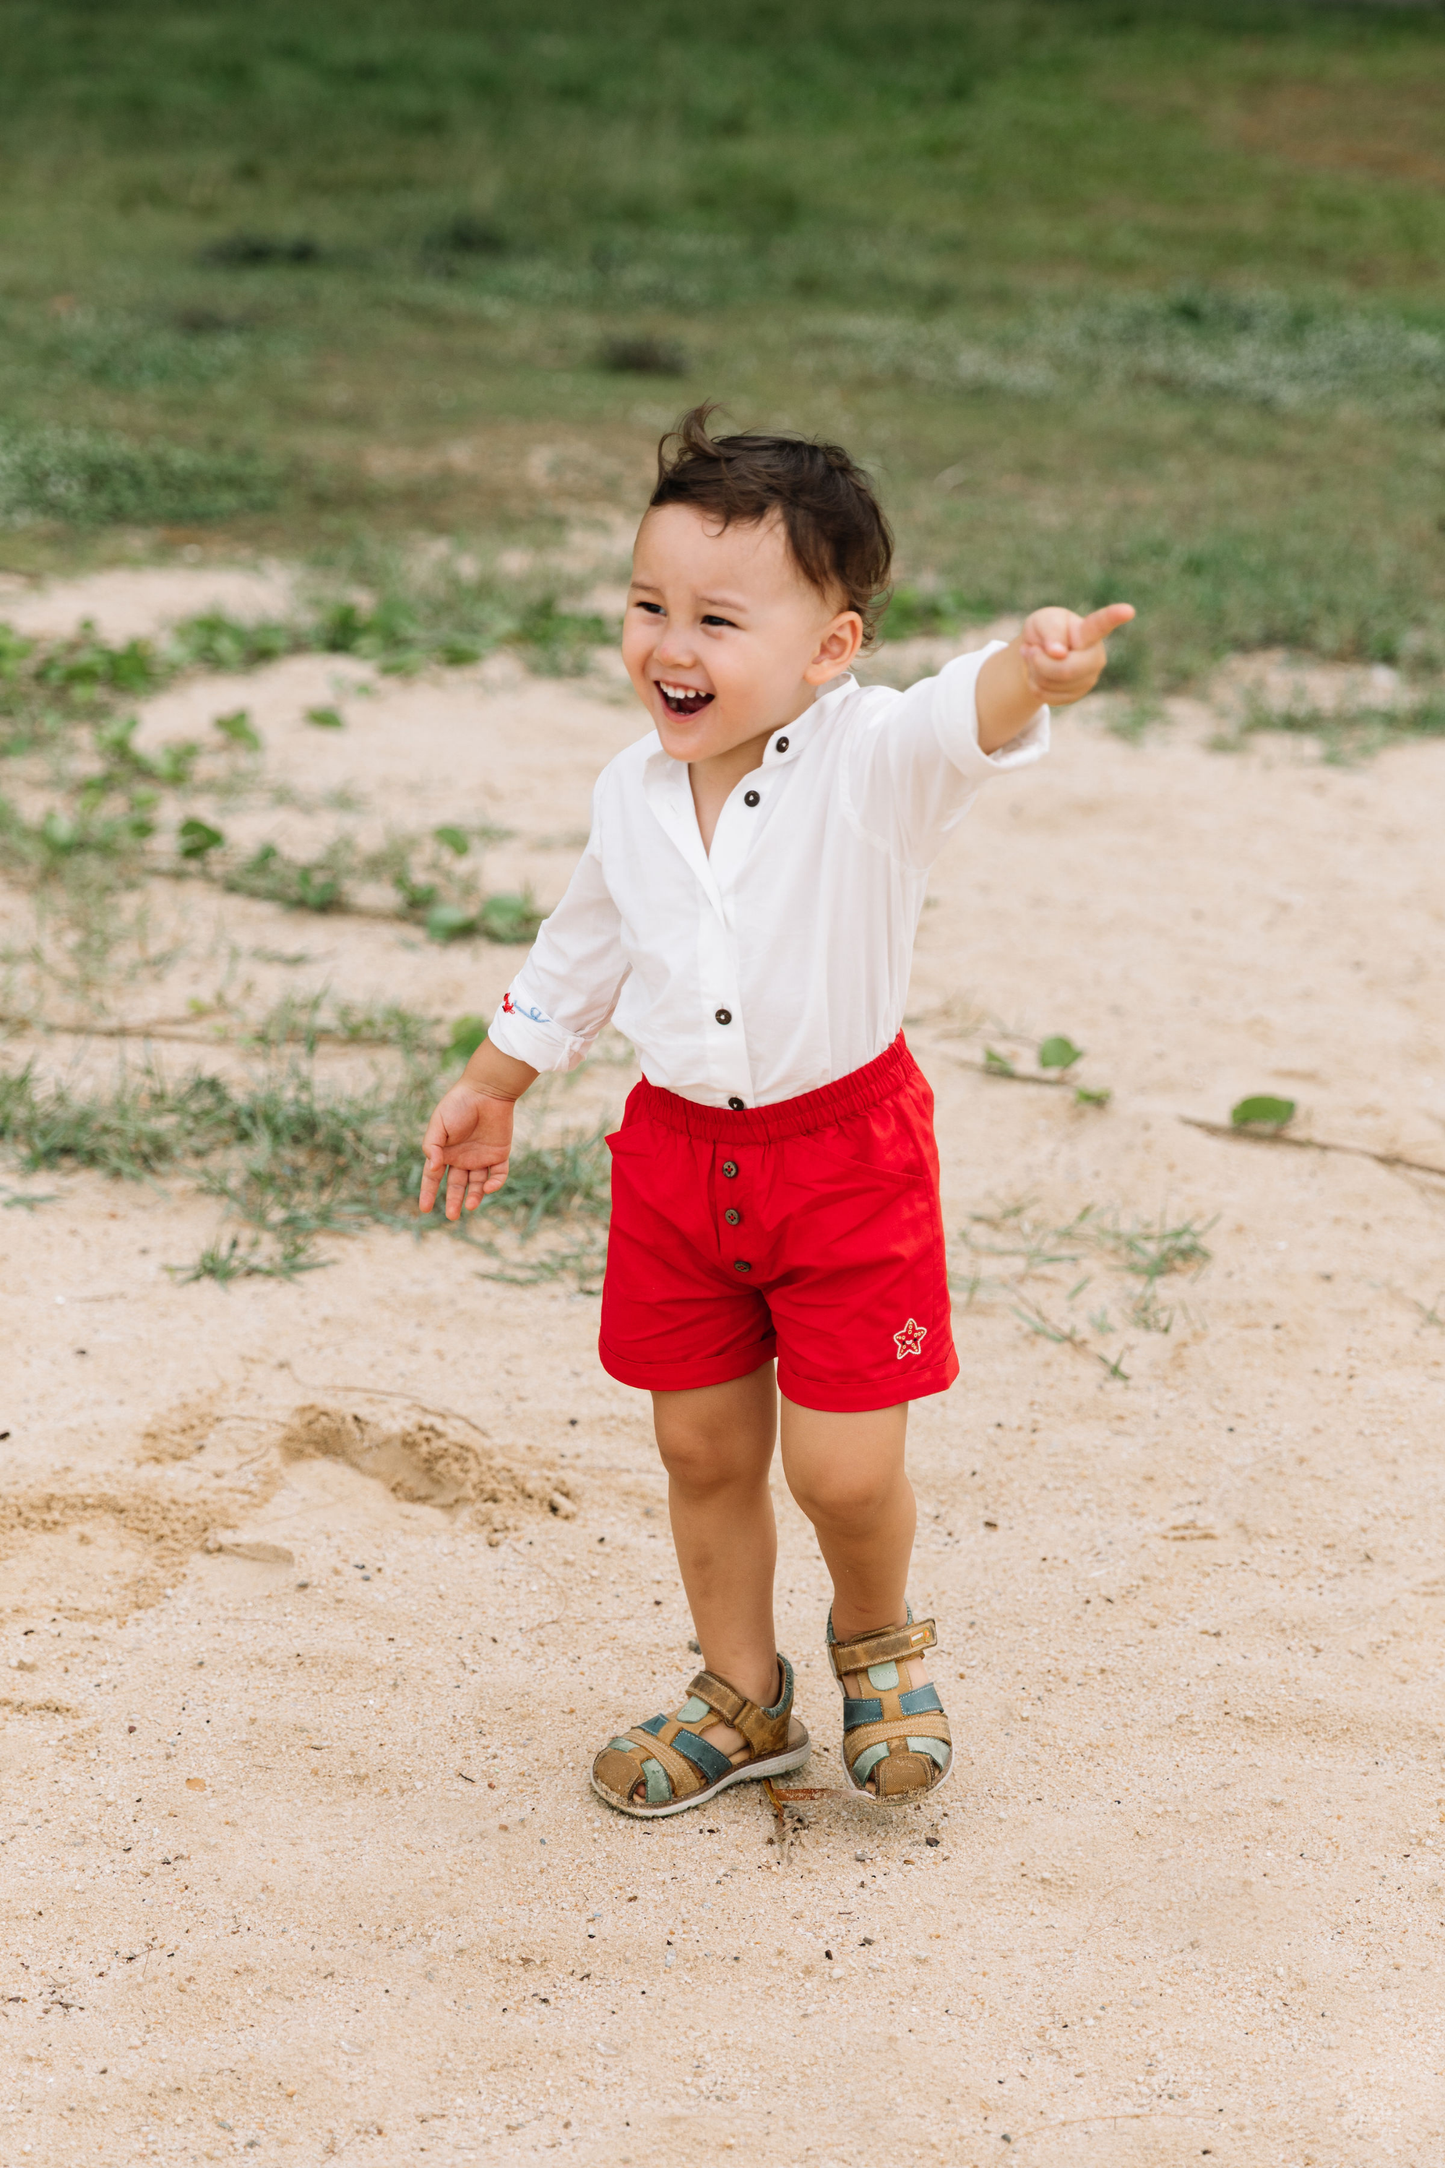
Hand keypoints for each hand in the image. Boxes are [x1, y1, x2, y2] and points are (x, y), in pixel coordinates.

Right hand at [419, 1085, 515, 1219]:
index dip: (428, 1193)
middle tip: (451, 1216)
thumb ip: (432, 1146)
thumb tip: (432, 1169)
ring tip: (469, 1206)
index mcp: (445, 1152)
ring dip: (474, 1196)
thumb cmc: (458, 1104)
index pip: (433, 1177)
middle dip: (453, 1201)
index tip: (424, 1209)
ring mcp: (481, 1158)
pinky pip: (498, 1174)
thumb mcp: (438, 1124)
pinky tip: (488, 1187)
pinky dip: (495, 1184)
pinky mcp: (499, 1154)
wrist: (487, 1090)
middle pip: (456, 1185)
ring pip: (477, 1184)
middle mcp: (462, 1158)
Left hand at [1018, 602, 1134, 705]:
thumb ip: (1050, 630)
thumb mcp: (1041, 621)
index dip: (1114, 616)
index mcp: (1088, 631)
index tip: (1128, 610)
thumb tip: (1059, 653)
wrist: (1039, 653)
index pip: (1102, 624)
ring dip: (1033, 671)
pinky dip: (1033, 685)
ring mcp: (1088, 678)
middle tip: (1031, 650)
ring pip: (1052, 683)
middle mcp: (1095, 656)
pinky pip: (1046, 696)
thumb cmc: (1045, 631)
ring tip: (1036, 658)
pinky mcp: (1075, 695)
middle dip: (1040, 662)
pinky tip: (1039, 674)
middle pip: (1067, 669)